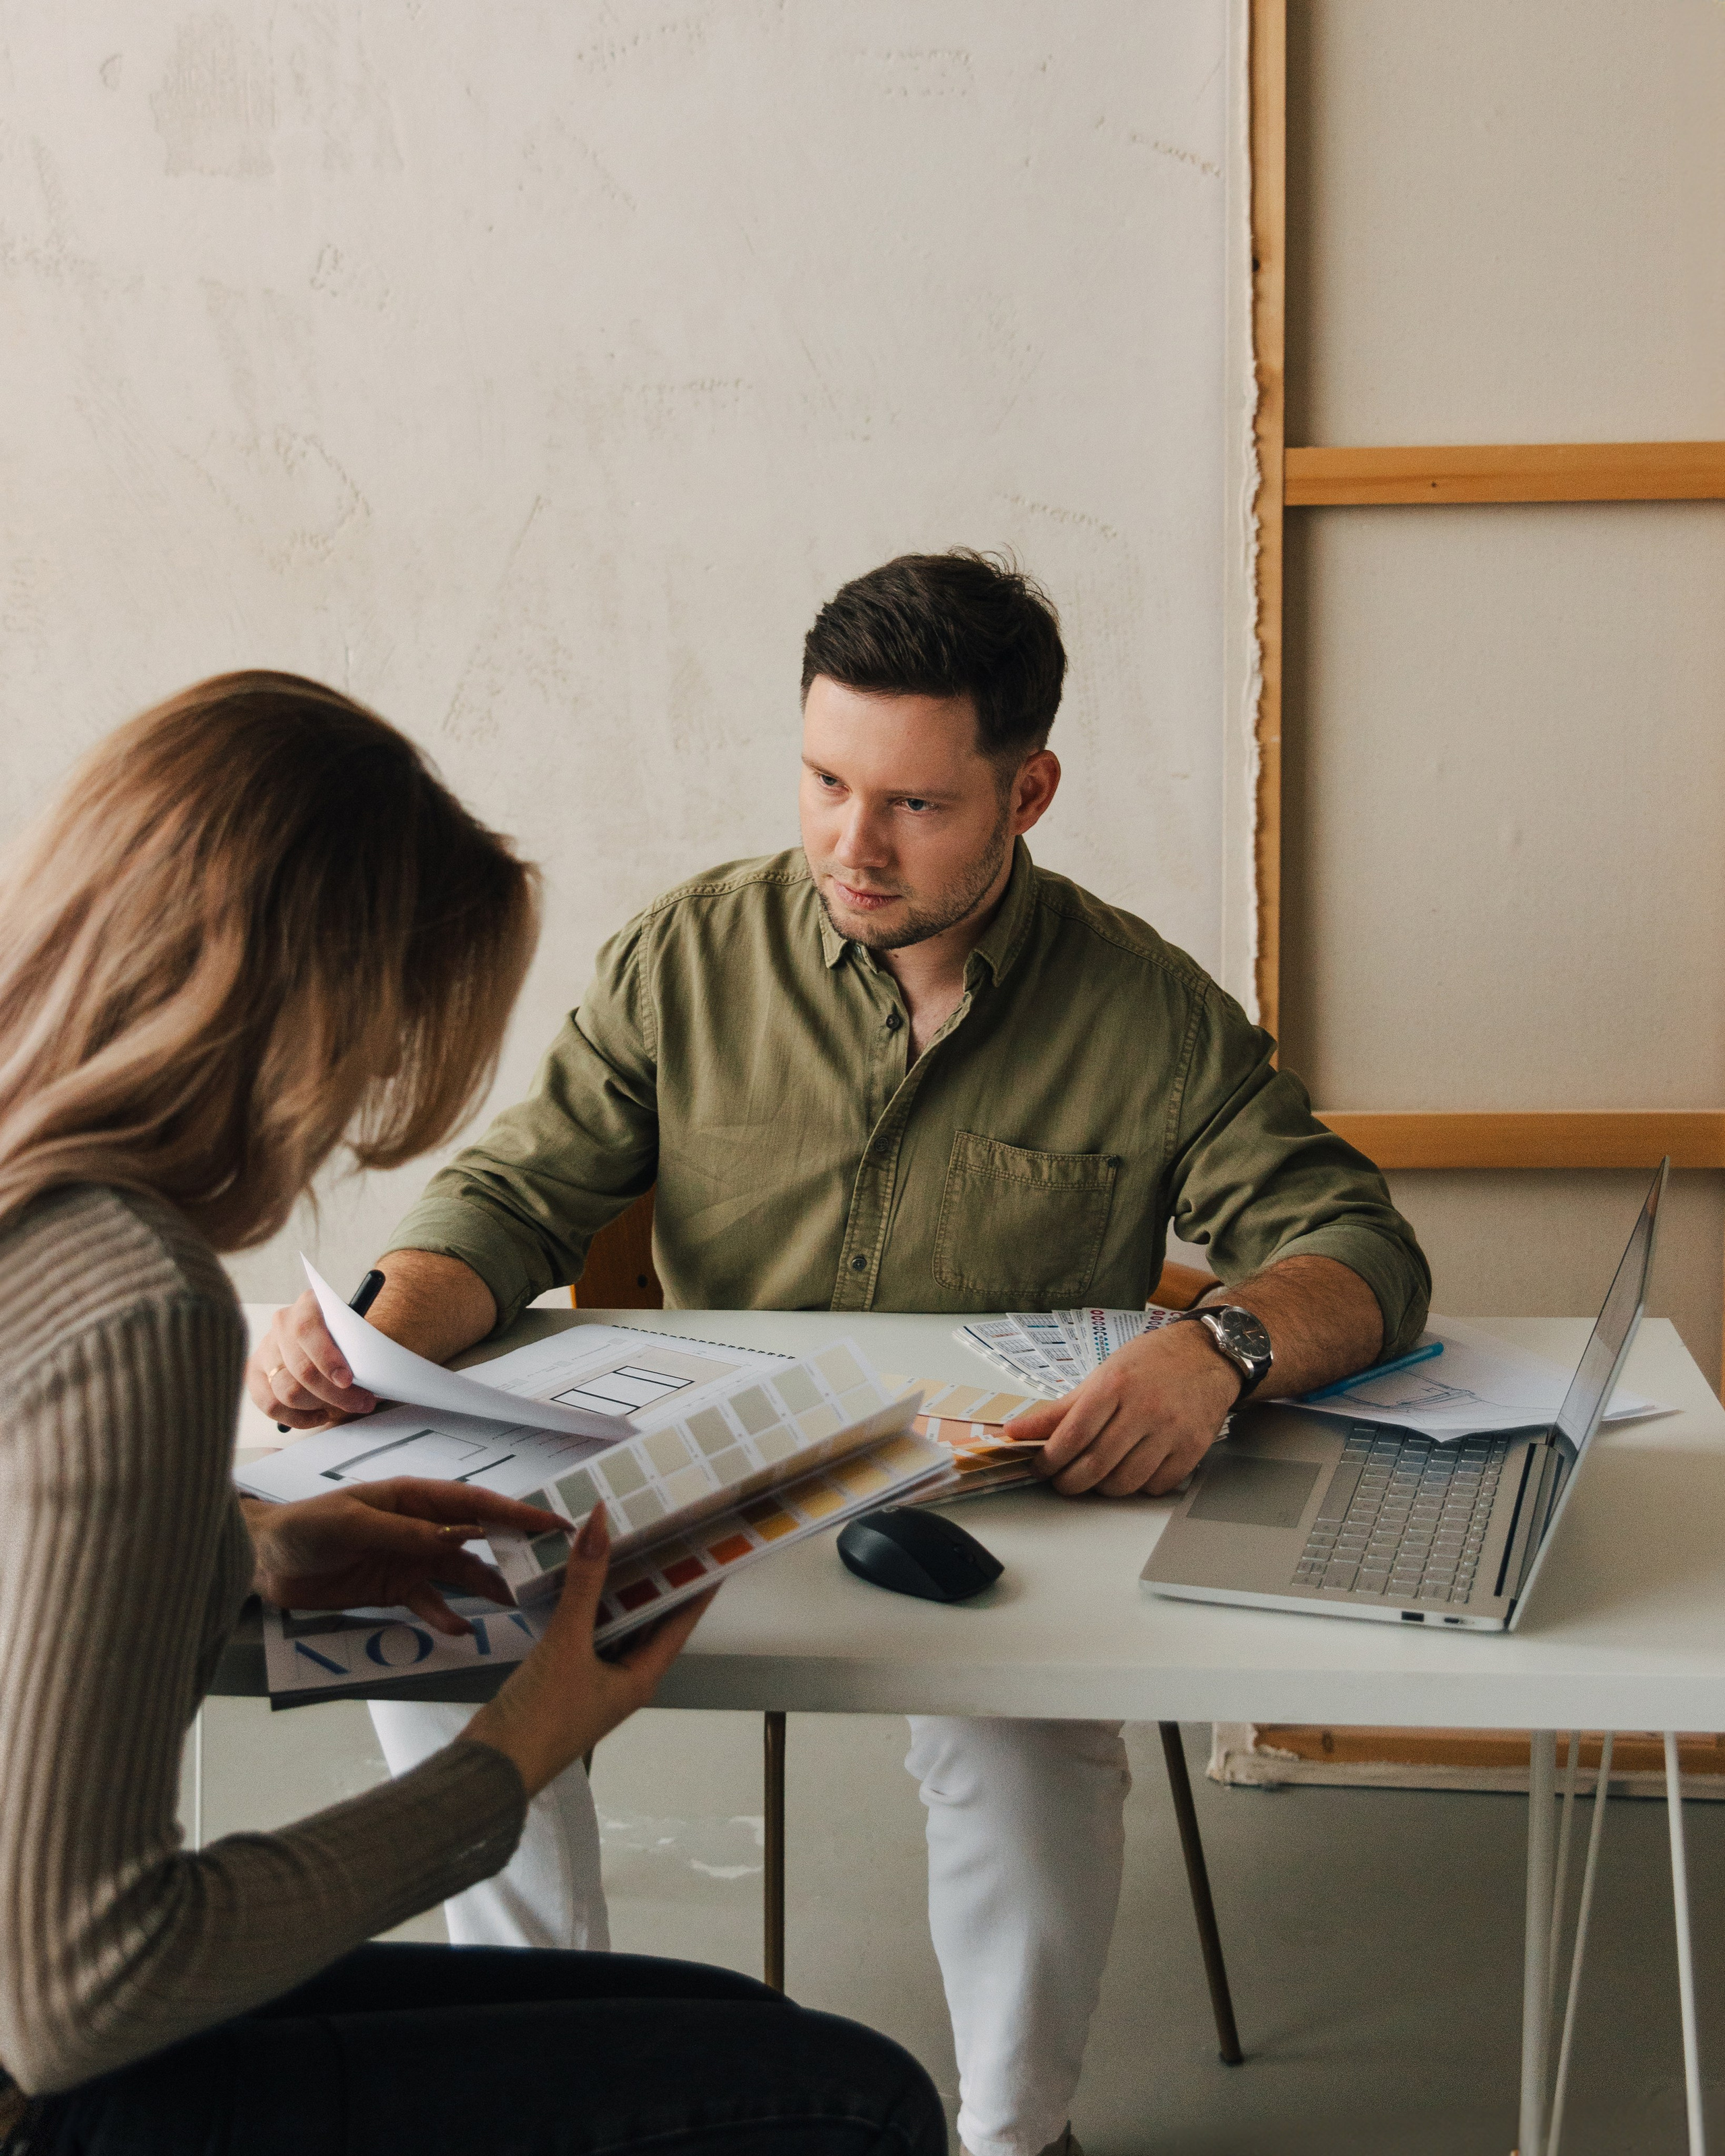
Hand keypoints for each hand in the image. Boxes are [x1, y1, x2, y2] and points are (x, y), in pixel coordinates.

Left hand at [242, 1479, 565, 1633]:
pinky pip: (431, 1604)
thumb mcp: (353, 1523)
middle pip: (478, 1538)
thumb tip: (460, 1537)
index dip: (515, 1511)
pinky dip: (446, 1616)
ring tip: (516, 1602)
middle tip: (551, 1565)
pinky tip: (461, 1629)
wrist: (264, 1561)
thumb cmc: (306, 1527)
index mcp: (414, 1498)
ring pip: (461, 1574)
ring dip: (487, 1586)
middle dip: (514, 1549)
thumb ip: (405, 1532)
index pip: (475, 1503)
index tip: (553, 1521)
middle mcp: (421, 1527)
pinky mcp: (395, 1590)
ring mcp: (411, 1560)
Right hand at [247, 1289, 377, 1429]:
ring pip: (286, 1390)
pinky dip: (296, 1417)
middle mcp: (282, 1323)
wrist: (331, 1336)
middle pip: (300, 1368)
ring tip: (342, 1407)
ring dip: (319, 1406)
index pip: (306, 1330)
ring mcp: (265, 1348)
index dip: (327, 1358)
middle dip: (334, 1393)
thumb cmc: (347, 1336)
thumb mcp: (355, 1332)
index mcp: (308, 1304)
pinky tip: (318, 1415)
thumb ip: (358, 1348)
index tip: (347, 1380)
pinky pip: (269, 1404)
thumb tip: (368, 1378)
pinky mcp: (254, 1372)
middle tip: (362, 1403)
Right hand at [462, 1507, 715, 1797]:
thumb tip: (601, 1524)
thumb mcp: (567, 1643)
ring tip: (621, 1542)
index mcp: (641, 1676)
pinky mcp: (565, 1679)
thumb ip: (583, 1583)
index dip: (697, 1585)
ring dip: (616, 1590)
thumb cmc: (542, 1714)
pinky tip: (576, 1578)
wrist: (491, 1768)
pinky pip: (585, 1633)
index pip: (681, 1621)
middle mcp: (624, 1678)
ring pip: (615, 1625)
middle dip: (655, 1580)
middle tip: (661, 1531)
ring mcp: (594, 1680)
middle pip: (649, 1620)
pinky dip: (585, 1606)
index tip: (709, 1547)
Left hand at [1009, 1322, 1240, 1496]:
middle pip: (1096, 1465)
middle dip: (1070, 1482)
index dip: (1050, 1460)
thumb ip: (1059, 1409)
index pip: (1073, 1435)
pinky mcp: (1193, 1448)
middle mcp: (1145, 1408)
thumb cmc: (1151, 1362)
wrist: (1206, 1355)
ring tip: (1096, 1477)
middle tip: (1062, 1482)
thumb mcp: (1101, 1375)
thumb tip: (1017, 1431)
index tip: (1041, 1468)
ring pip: (1126, 1482)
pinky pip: (1156, 1486)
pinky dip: (1138, 1487)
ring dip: (1103, 1488)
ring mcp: (1172, 1430)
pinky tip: (1131, 1471)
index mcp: (1115, 1385)